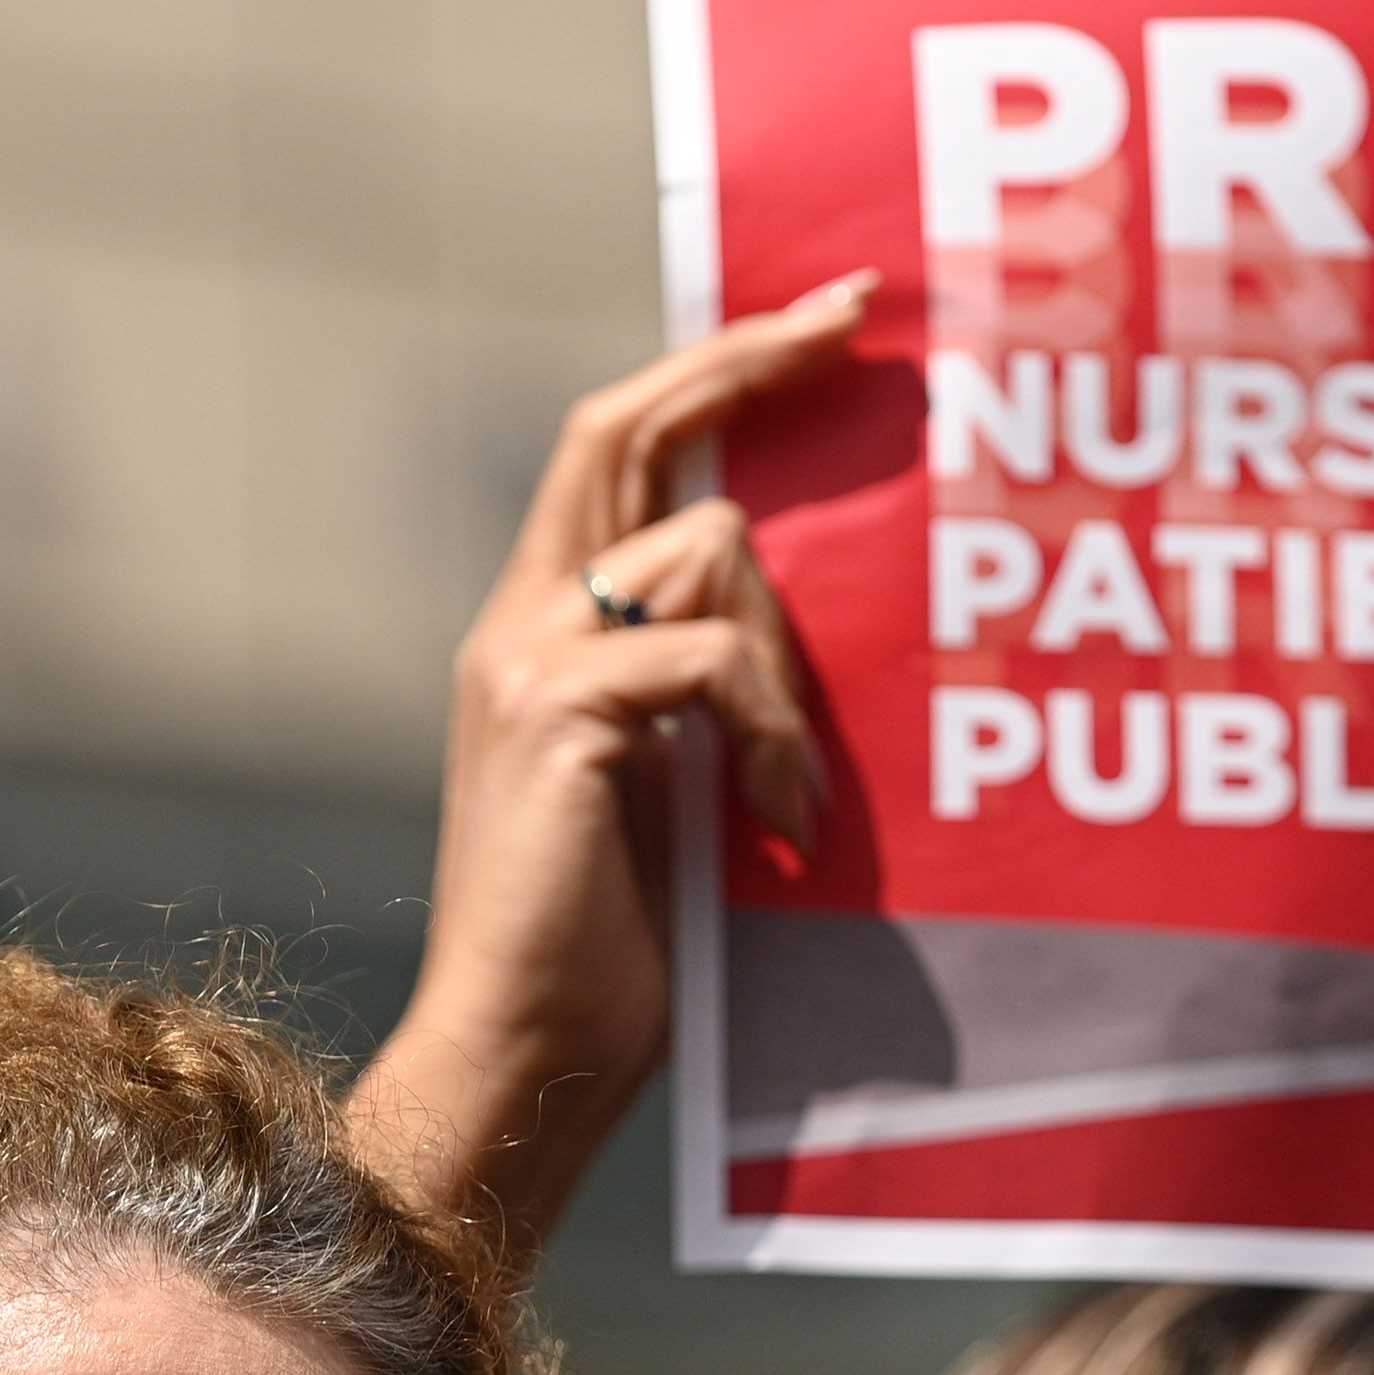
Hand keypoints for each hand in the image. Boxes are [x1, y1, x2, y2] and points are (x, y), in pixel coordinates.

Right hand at [349, 274, 868, 1258]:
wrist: (525, 1054)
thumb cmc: (614, 955)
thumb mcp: (676, 786)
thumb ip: (712, 688)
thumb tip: (814, 614)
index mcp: (541, 630)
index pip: (613, 445)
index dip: (710, 370)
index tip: (816, 320)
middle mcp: (519, 622)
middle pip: (624, 421)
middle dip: (745, 357)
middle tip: (854, 321)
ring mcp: (529, 660)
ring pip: (709, 546)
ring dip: (789, 663)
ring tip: (793, 797)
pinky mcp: (559, 713)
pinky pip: (712, 654)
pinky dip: (770, 734)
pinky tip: (779, 828)